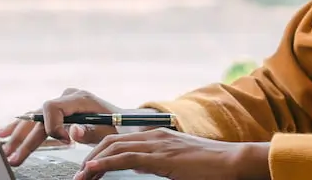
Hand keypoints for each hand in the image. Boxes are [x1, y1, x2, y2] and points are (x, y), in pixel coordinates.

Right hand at [0, 88, 124, 165]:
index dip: (51, 126)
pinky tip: (4, 134)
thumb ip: (89, 132)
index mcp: (79, 98)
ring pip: (34, 118)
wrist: (124, 120)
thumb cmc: (118, 125)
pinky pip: (36, 119)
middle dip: (25, 138)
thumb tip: (72, 132)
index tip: (64, 142)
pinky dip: (21, 128)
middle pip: (38, 116)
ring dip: (18, 135)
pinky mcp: (58, 111)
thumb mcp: (107, 130)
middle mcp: (67, 97)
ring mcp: (61, 103)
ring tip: (5, 151)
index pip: (52, 107)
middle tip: (14, 157)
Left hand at [76, 128, 270, 179]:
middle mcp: (155, 136)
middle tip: (78, 175)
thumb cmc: (209, 166)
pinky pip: (127, 159)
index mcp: (157, 137)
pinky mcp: (163, 157)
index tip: (87, 167)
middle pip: (112, 142)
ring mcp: (159, 145)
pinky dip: (106, 163)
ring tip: (80, 176)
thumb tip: (138, 166)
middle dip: (90, 157)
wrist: (233, 161)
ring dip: (93, 162)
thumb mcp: (177, 162)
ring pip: (115, 148)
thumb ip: (156, 162)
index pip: (120, 141)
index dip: (99, 153)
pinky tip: (92, 169)